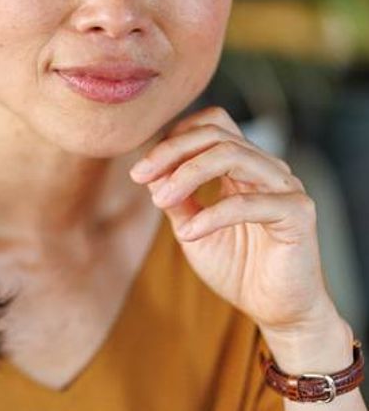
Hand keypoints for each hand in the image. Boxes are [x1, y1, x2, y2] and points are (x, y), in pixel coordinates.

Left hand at [128, 106, 335, 333]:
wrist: (275, 311)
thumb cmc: (237, 267)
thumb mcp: (191, 228)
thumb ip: (175, 199)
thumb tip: (148, 173)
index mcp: (244, 166)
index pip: (210, 126)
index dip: (173, 139)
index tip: (141, 170)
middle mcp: (266, 168)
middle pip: (216, 134)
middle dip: (171, 151)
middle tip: (139, 175)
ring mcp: (285, 187)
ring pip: (232, 155)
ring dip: (187, 174)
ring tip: (160, 200)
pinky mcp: (298, 214)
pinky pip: (249, 203)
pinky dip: (212, 215)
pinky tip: (189, 233)